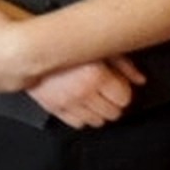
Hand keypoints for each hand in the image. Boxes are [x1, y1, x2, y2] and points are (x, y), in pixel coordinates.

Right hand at [26, 58, 143, 127]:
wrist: (29, 51)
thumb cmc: (65, 46)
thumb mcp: (99, 48)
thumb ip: (124, 64)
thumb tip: (140, 80)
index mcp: (96, 75)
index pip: (124, 98)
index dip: (124, 92)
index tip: (119, 86)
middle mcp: (83, 92)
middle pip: (114, 113)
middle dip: (114, 103)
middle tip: (108, 91)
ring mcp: (69, 103)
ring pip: (98, 121)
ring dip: (100, 111)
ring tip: (95, 97)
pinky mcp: (56, 110)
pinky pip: (79, 124)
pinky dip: (84, 116)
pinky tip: (82, 104)